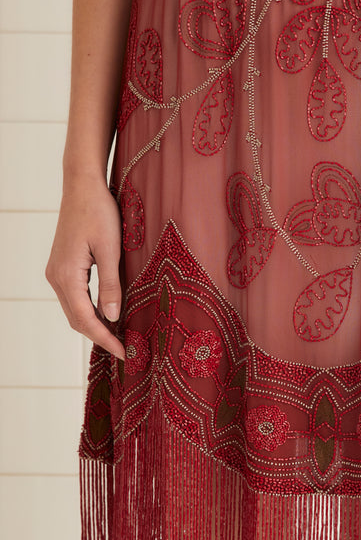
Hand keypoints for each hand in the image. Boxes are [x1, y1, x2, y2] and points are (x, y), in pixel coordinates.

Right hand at [45, 174, 125, 360]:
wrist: (82, 186)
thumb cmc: (99, 212)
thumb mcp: (111, 249)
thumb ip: (112, 285)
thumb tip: (113, 317)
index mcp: (67, 276)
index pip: (85, 319)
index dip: (105, 339)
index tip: (124, 353)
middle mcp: (56, 277)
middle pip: (77, 319)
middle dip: (100, 336)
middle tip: (125, 349)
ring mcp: (57, 272)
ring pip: (75, 309)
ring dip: (95, 325)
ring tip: (120, 336)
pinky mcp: (63, 266)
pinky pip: (75, 297)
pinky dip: (90, 310)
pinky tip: (108, 314)